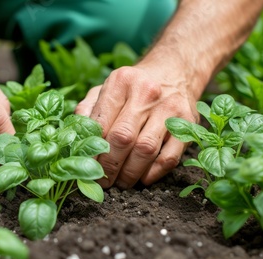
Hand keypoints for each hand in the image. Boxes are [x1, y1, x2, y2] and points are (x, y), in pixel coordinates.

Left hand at [75, 64, 199, 187]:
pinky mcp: (188, 124)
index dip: (91, 150)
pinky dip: (153, 173)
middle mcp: (146, 92)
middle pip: (122, 138)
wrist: (174, 72)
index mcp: (121, 82)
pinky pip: (169, 157)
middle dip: (108, 166)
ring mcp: (170, 108)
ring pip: (145, 150)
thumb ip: (87, 110)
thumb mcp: (106, 88)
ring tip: (120, 183)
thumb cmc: (132, 87)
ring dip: (129, 173)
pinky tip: (142, 178)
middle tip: (102, 181)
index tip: (86, 166)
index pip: (100, 123)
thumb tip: (74, 137)